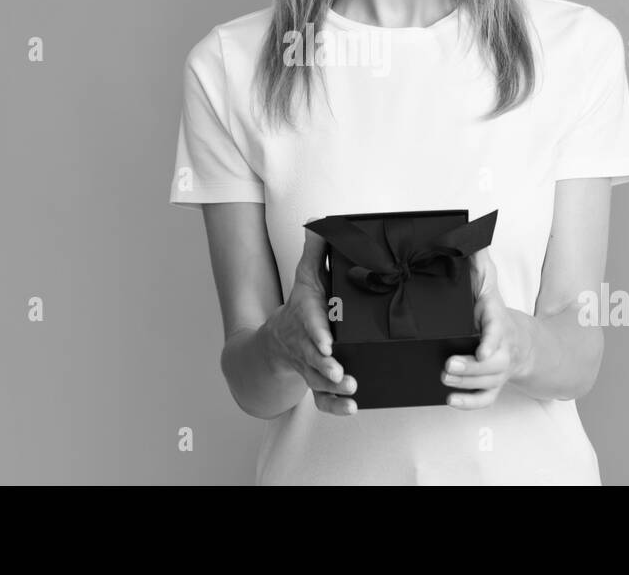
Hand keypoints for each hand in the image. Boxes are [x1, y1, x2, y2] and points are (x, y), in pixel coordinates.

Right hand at [259, 223, 358, 415]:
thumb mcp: (306, 277)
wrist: (276, 341)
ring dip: (333, 389)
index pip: (311, 323)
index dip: (318, 332)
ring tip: (350, 389)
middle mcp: (307, 344)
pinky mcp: (317, 383)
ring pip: (318, 382)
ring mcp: (310, 366)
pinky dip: (336, 407)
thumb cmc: (299, 307)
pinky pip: (323, 400)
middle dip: (325, 366)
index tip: (329, 341)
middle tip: (340, 373)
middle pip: (313, 357)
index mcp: (306, 317)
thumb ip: (316, 251)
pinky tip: (352, 407)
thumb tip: (318, 221)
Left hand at [441, 246, 519, 409]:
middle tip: (447, 365)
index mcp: (499, 322)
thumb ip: (480, 264)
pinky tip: (450, 399)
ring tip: (443, 378)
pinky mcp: (492, 384)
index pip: (498, 332)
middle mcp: (501, 350)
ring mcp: (498, 370)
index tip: (483, 350)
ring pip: (486, 382)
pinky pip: (485, 398)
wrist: (520, 341)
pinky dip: (469, 402)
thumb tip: (473, 235)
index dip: (490, 342)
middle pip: (490, 364)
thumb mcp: (489, 285)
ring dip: (466, 383)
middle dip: (470, 367)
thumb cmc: (495, 312)